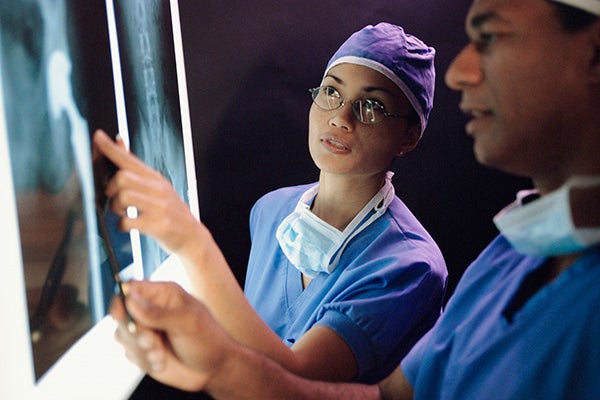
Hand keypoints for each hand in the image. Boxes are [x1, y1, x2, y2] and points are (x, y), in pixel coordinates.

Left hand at [92, 130, 200, 254]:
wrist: (193, 236)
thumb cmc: (170, 211)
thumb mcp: (157, 186)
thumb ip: (135, 167)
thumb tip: (118, 140)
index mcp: (156, 178)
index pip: (129, 159)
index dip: (110, 148)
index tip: (97, 136)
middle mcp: (159, 189)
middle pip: (122, 177)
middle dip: (110, 189)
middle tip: (115, 198)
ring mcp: (160, 207)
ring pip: (123, 196)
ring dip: (115, 207)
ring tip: (122, 212)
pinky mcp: (159, 225)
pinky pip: (128, 221)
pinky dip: (122, 225)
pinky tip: (128, 226)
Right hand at [110, 280, 233, 391]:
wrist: (212, 368)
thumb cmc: (207, 339)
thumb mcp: (186, 322)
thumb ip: (156, 313)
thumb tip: (129, 300)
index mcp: (163, 294)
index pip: (132, 288)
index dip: (122, 299)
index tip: (121, 313)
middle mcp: (151, 309)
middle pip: (121, 312)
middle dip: (133, 330)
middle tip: (151, 341)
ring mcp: (145, 330)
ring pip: (121, 335)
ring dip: (140, 348)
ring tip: (161, 354)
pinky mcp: (142, 350)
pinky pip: (128, 353)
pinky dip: (143, 360)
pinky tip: (162, 361)